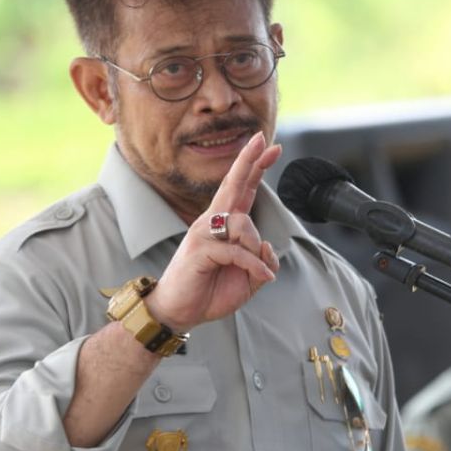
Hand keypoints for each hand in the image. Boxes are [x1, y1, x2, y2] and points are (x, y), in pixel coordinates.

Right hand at [148, 132, 281, 331]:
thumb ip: (261, 262)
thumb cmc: (209, 292)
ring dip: (257, 249)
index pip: (241, 189)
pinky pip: (237, 251)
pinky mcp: (200, 250)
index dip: (256, 168)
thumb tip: (268, 248)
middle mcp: (211, 223)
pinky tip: (261, 276)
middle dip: (248, 160)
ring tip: (258, 270)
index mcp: (223, 225)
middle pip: (232, 185)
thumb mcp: (247, 279)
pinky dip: (253, 265)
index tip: (271, 147)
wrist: (179, 312)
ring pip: (243, 224)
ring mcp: (203, 234)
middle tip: (262, 139)